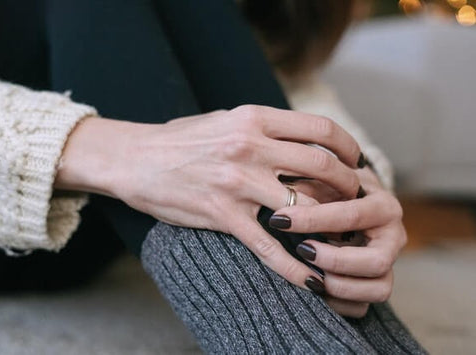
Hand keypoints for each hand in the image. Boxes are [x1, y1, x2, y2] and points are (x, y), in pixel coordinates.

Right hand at [55, 105, 365, 291]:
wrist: (134, 159)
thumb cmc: (180, 140)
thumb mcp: (224, 119)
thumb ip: (263, 128)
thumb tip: (301, 140)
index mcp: (253, 119)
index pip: (320, 129)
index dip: (348, 147)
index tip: (355, 162)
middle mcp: (250, 147)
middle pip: (322, 166)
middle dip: (348, 186)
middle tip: (355, 199)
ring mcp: (238, 182)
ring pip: (304, 205)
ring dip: (330, 224)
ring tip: (340, 237)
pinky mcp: (223, 215)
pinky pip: (269, 246)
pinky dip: (295, 267)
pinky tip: (312, 281)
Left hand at [269, 168, 405, 316]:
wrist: (353, 200)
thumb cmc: (335, 188)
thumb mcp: (325, 179)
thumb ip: (310, 186)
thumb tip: (283, 193)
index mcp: (384, 207)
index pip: (351, 216)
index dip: (313, 219)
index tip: (280, 219)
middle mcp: (394, 238)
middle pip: (376, 261)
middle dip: (335, 261)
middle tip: (302, 250)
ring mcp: (389, 264)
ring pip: (377, 290)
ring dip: (338, 286)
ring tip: (309, 272)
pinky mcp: (377, 285)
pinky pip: (363, 306)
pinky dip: (337, 303)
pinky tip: (313, 288)